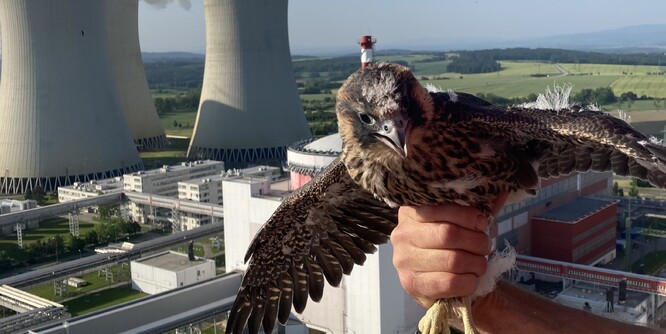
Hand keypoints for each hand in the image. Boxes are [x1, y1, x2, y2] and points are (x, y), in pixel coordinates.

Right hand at [391, 194, 507, 307]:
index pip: (442, 208)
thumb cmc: (449, 248)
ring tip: (480, 264)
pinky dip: (469, 282)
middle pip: (449, 234)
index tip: (482, 222)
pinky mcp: (411, 284)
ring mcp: (403, 260)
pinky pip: (450, 282)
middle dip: (476, 241)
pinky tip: (470, 279)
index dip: (468, 215)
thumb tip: (501, 193)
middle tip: (485, 247)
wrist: (436, 286)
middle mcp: (402, 234)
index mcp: (410, 212)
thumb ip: (477, 210)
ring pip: (453, 260)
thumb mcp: (460, 225)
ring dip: (476, 263)